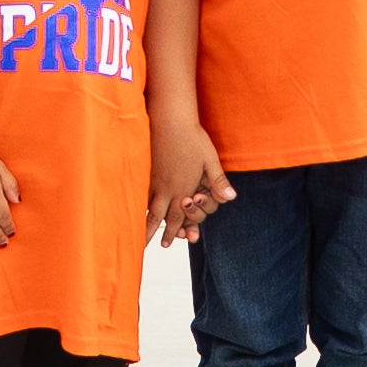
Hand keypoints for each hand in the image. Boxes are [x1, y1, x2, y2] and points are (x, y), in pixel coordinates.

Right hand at [146, 113, 233, 241]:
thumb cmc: (192, 138)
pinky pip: (141, 195)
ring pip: (149, 209)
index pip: (180, 217)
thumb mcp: (210, 159)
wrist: (169, 120)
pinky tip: (136, 212)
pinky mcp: (145, 172)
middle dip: (160, 233)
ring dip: (146, 225)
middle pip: (163, 218)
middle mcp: (168, 189)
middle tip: (158, 246)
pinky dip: (139, 207)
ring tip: (140, 238)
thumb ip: (217, 181)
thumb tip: (231, 198)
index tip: (170, 243)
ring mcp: (154, 181)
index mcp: (184, 188)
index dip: (177, 231)